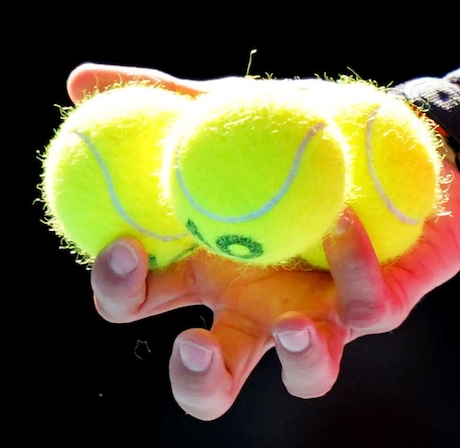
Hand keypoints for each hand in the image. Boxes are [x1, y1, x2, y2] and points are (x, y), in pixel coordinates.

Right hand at [66, 63, 459, 419]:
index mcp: (202, 269)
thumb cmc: (291, 130)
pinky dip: (353, 263)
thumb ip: (159, 101)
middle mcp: (256, 308)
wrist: (382, 131)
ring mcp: (319, 314)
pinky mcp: (378, 307)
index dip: (120, 288)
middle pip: (213, 378)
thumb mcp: (222, 107)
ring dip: (299, 359)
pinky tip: (343, 219)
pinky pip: (365, 302)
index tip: (123, 248)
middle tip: (193, 343)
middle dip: (196, 377)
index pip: (142, 300)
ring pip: (306, 375)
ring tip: (292, 326)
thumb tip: (77, 81)